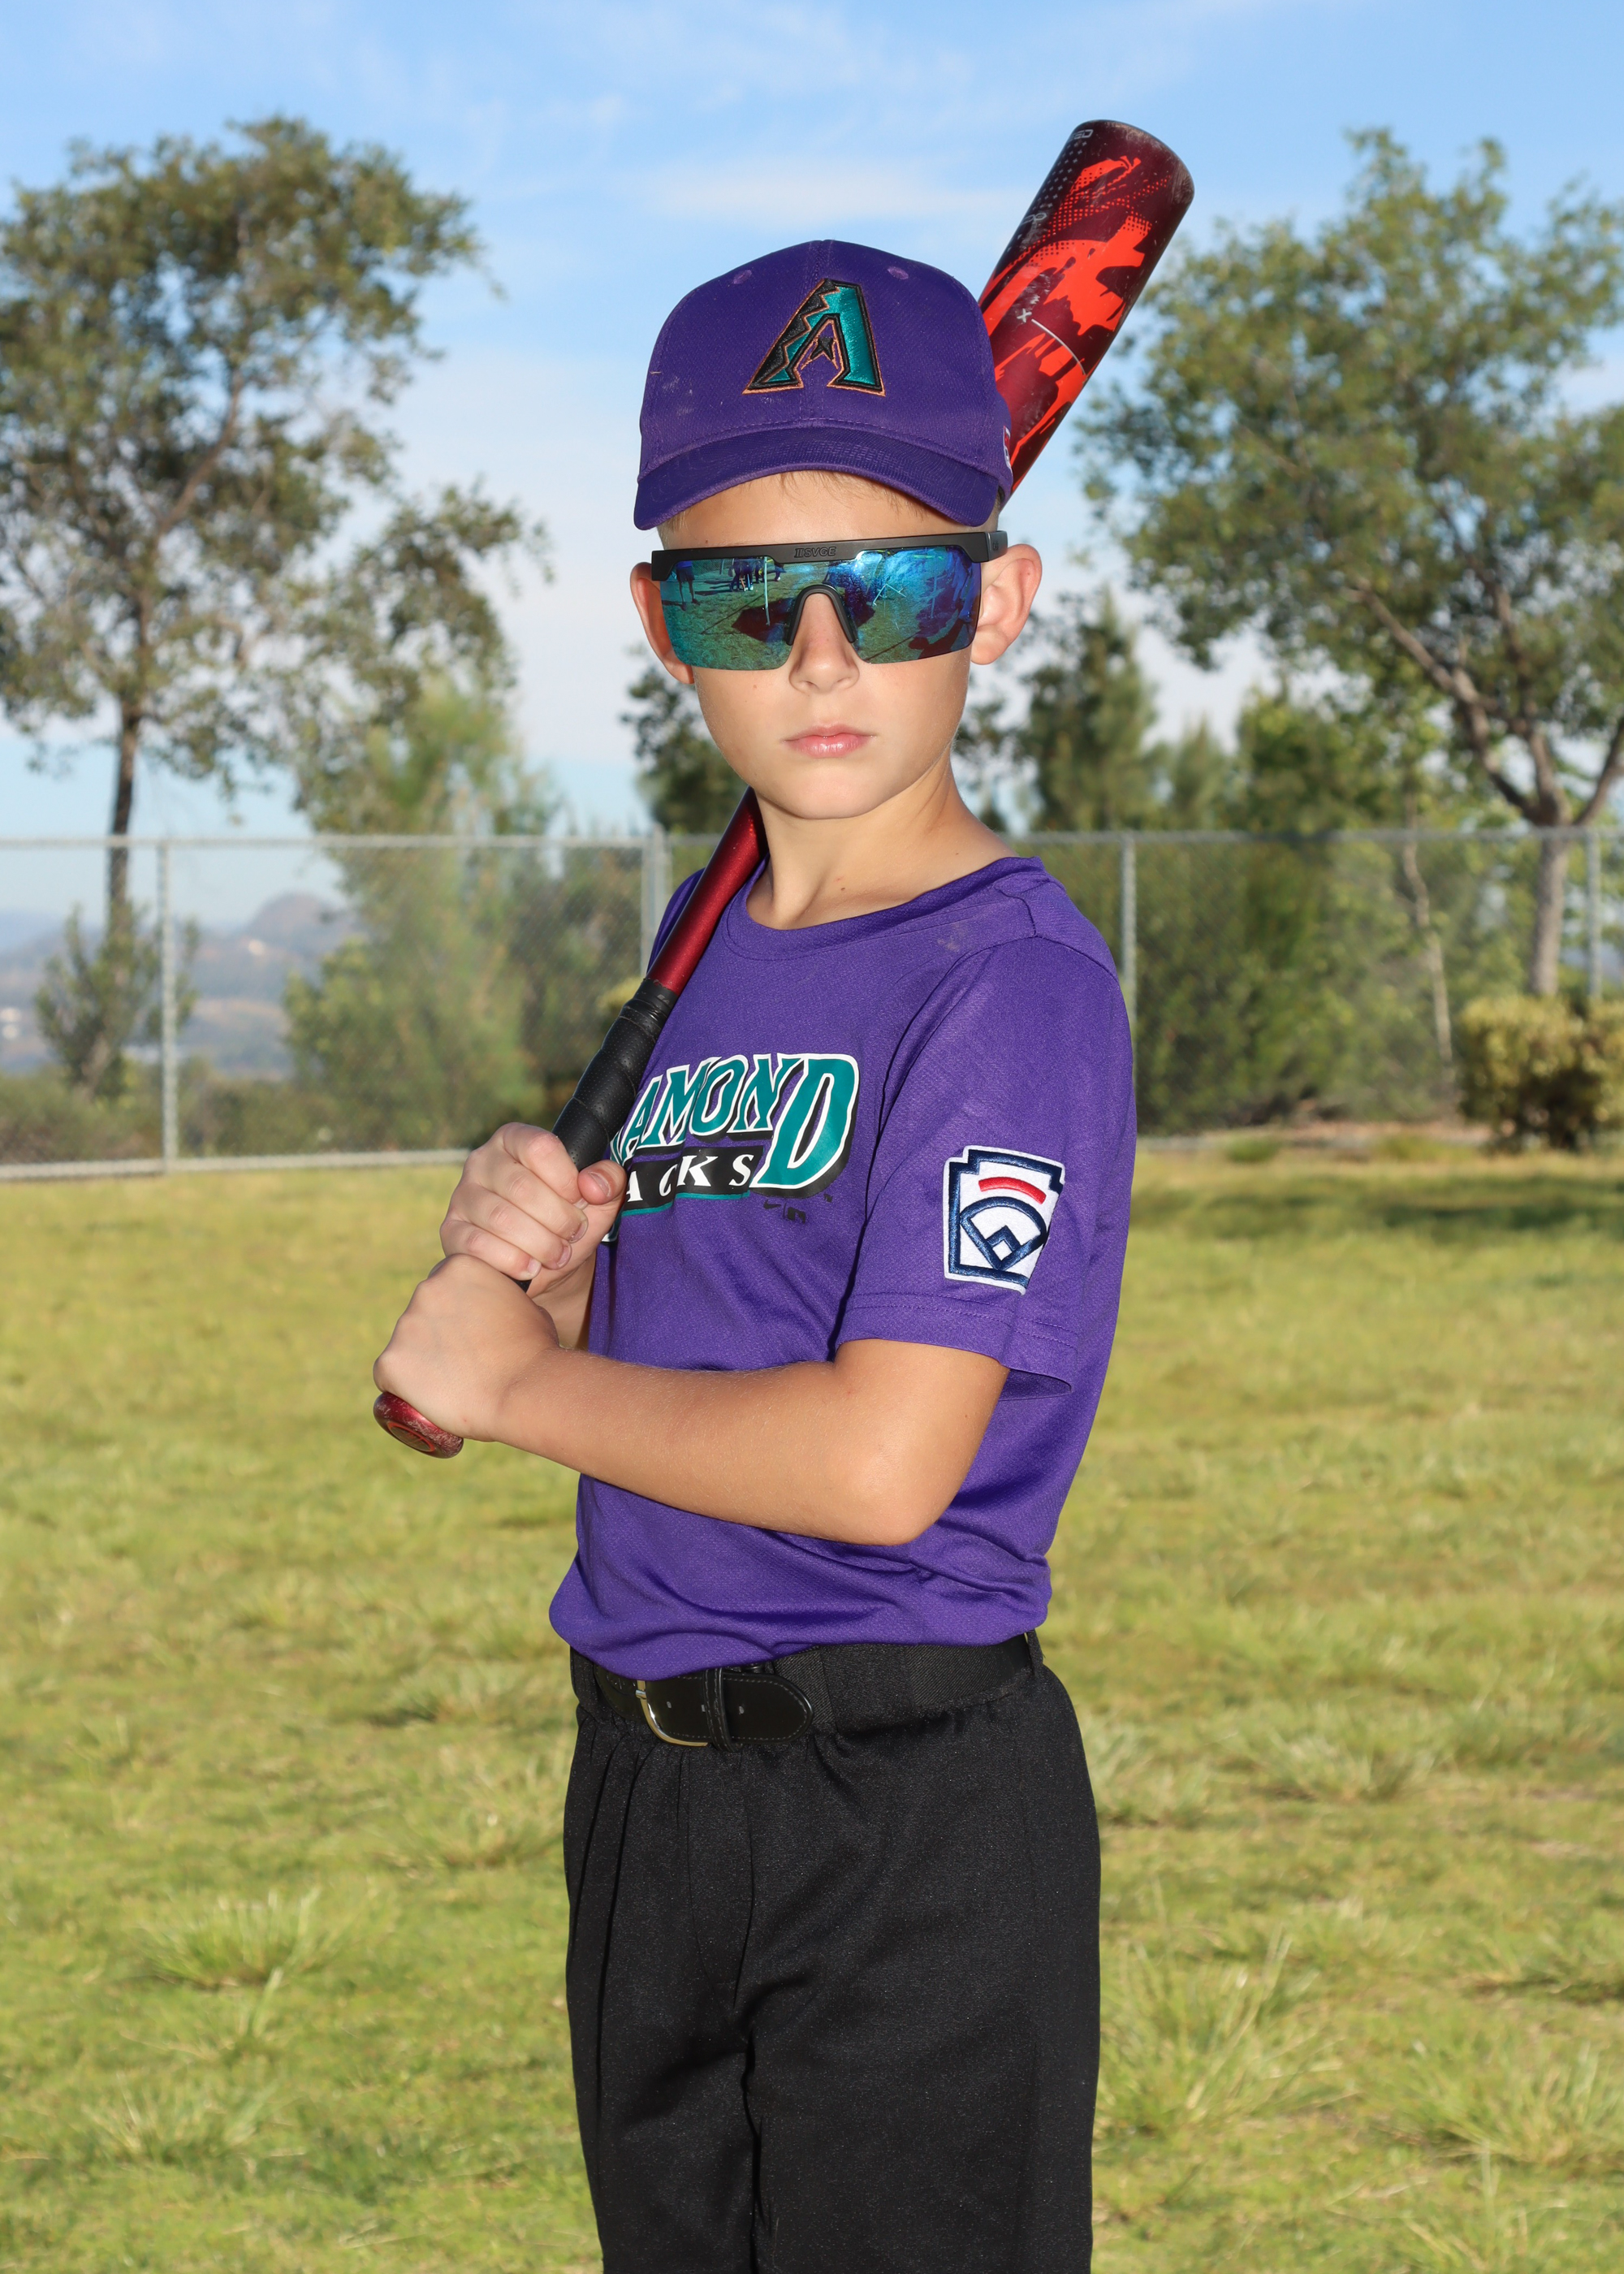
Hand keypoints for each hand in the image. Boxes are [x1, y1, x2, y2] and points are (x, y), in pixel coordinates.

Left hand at [374, 1254, 560, 1444]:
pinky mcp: (390, 1362)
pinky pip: (389, 1376)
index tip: (469, 1335)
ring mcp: (405, 1325)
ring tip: (455, 1384)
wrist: (525, 1390)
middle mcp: (426, 1288)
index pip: (443, 1289)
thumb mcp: (522, 1304)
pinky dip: (405, 1388)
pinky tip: (431, 1397)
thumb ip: (496, 1298)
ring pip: (405, 1346)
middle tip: (463, 1363)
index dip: (455, 1315)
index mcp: (458, 1267)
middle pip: (421, 1315)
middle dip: (436, 1336)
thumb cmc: (534, 1351)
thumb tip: (490, 1310)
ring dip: (422, 1363)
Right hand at [441, 1124, 625, 1296]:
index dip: (567, 1179)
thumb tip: (593, 1185)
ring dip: (539, 1243)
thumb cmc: (566, 1221)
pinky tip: (531, 1267)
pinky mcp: (452, 1231)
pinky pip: (478, 1246)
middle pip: (521, 1187)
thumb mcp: (598, 1199)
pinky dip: (512, 1261)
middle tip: (573, 1235)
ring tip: (557, 1254)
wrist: (543, 1264)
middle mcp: (482, 1161)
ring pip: (501, 1219)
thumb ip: (609, 1180)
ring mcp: (462, 1196)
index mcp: (516, 1140)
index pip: (540, 1147)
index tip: (580, 1201)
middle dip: (558, 1218)